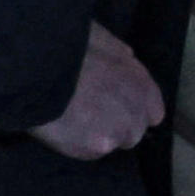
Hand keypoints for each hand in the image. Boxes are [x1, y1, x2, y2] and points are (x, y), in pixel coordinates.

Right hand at [31, 22, 163, 160]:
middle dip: (115, 127)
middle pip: (133, 132)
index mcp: (143, 85)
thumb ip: (121, 61)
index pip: (153, 114)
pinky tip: (62, 129)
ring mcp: (117, 133)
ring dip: (97, 137)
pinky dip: (77, 145)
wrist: (41, 69)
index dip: (133, 112)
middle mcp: (136, 112)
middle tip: (88, 116)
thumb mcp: (106, 43)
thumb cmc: (71, 49)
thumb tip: (125, 64)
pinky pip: (88, 152)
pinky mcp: (95, 148)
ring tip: (72, 122)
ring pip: (111, 144)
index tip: (116, 111)